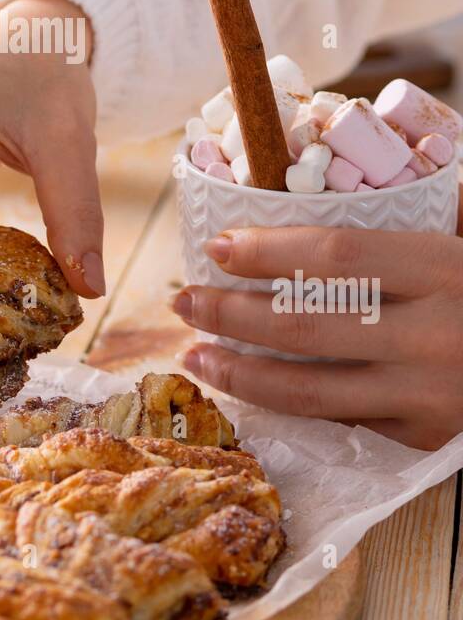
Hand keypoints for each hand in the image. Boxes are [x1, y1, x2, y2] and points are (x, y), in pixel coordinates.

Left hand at [175, 211, 462, 449]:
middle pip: (307, 325)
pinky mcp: (430, 440)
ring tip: (196, 355)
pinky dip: (287, 410)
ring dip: (241, 374)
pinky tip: (249, 393)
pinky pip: (343, 425)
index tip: (217, 246)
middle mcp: (436, 334)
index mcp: (446, 269)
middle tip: (184, 300)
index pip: (337, 255)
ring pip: (312, 391)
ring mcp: (431, 395)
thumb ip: (405, 223)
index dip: (269, 250)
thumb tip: (314, 179)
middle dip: (231, 314)